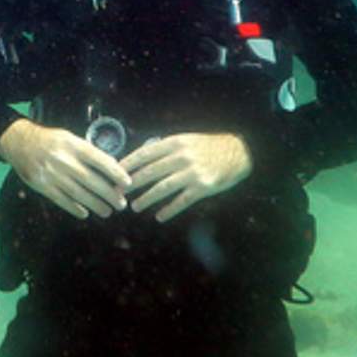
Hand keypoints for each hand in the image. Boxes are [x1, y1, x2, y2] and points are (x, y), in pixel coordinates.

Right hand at [0, 119, 130, 218]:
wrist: (20, 143)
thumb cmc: (50, 141)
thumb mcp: (69, 138)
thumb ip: (87, 152)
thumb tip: (110, 167)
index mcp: (73, 145)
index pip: (99, 160)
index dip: (115, 172)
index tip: (127, 183)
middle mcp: (64, 160)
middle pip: (91, 180)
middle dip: (109, 194)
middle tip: (121, 204)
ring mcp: (52, 175)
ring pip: (79, 193)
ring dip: (96, 204)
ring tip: (108, 211)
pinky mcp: (42, 186)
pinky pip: (62, 200)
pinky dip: (75, 208)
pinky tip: (85, 213)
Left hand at [122, 133, 251, 222]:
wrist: (239, 152)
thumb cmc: (210, 146)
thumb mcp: (187, 139)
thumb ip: (167, 147)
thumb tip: (143, 157)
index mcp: (176, 142)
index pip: (145, 153)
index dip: (129, 164)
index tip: (116, 172)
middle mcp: (182, 157)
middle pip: (150, 172)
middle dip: (132, 184)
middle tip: (119, 193)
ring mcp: (192, 173)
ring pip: (162, 188)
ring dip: (146, 198)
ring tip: (135, 206)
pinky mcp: (203, 187)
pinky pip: (181, 201)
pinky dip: (169, 210)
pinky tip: (159, 217)